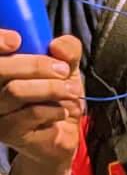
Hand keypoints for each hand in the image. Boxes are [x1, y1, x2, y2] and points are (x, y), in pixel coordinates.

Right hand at [0, 31, 83, 167]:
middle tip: (63, 70)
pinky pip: (32, 113)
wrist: (61, 134)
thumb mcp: (66, 68)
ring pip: (16, 91)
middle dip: (37, 65)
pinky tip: (62, 112)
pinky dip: (55, 109)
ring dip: (51, 88)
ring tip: (71, 91)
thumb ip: (66, 51)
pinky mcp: (6, 131)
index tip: (16, 40)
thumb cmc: (57, 96)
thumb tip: (57, 45)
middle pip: (0, 69)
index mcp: (2, 68)